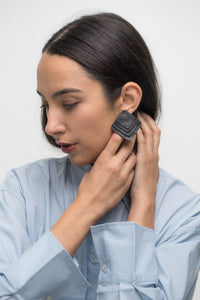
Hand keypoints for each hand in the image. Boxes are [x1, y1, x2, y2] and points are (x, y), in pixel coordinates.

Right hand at [76, 133, 136, 221]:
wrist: (91, 205)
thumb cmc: (87, 188)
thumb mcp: (91, 169)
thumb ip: (101, 160)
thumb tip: (106, 155)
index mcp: (103, 159)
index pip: (116, 139)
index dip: (122, 131)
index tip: (125, 126)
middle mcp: (114, 164)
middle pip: (129, 146)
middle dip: (132, 138)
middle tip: (135, 133)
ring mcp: (122, 173)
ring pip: (134, 156)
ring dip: (134, 152)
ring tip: (133, 149)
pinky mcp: (127, 182)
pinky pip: (134, 169)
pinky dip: (133, 165)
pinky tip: (131, 164)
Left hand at [128, 112, 160, 227]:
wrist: (144, 198)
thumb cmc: (141, 187)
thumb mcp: (142, 171)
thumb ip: (139, 161)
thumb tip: (133, 155)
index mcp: (153, 156)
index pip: (153, 135)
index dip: (148, 124)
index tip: (141, 116)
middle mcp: (153, 153)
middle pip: (153, 130)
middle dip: (146, 119)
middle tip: (139, 110)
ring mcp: (150, 156)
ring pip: (149, 133)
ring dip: (142, 122)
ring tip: (135, 113)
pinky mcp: (144, 159)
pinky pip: (143, 141)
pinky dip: (139, 132)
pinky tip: (133, 125)